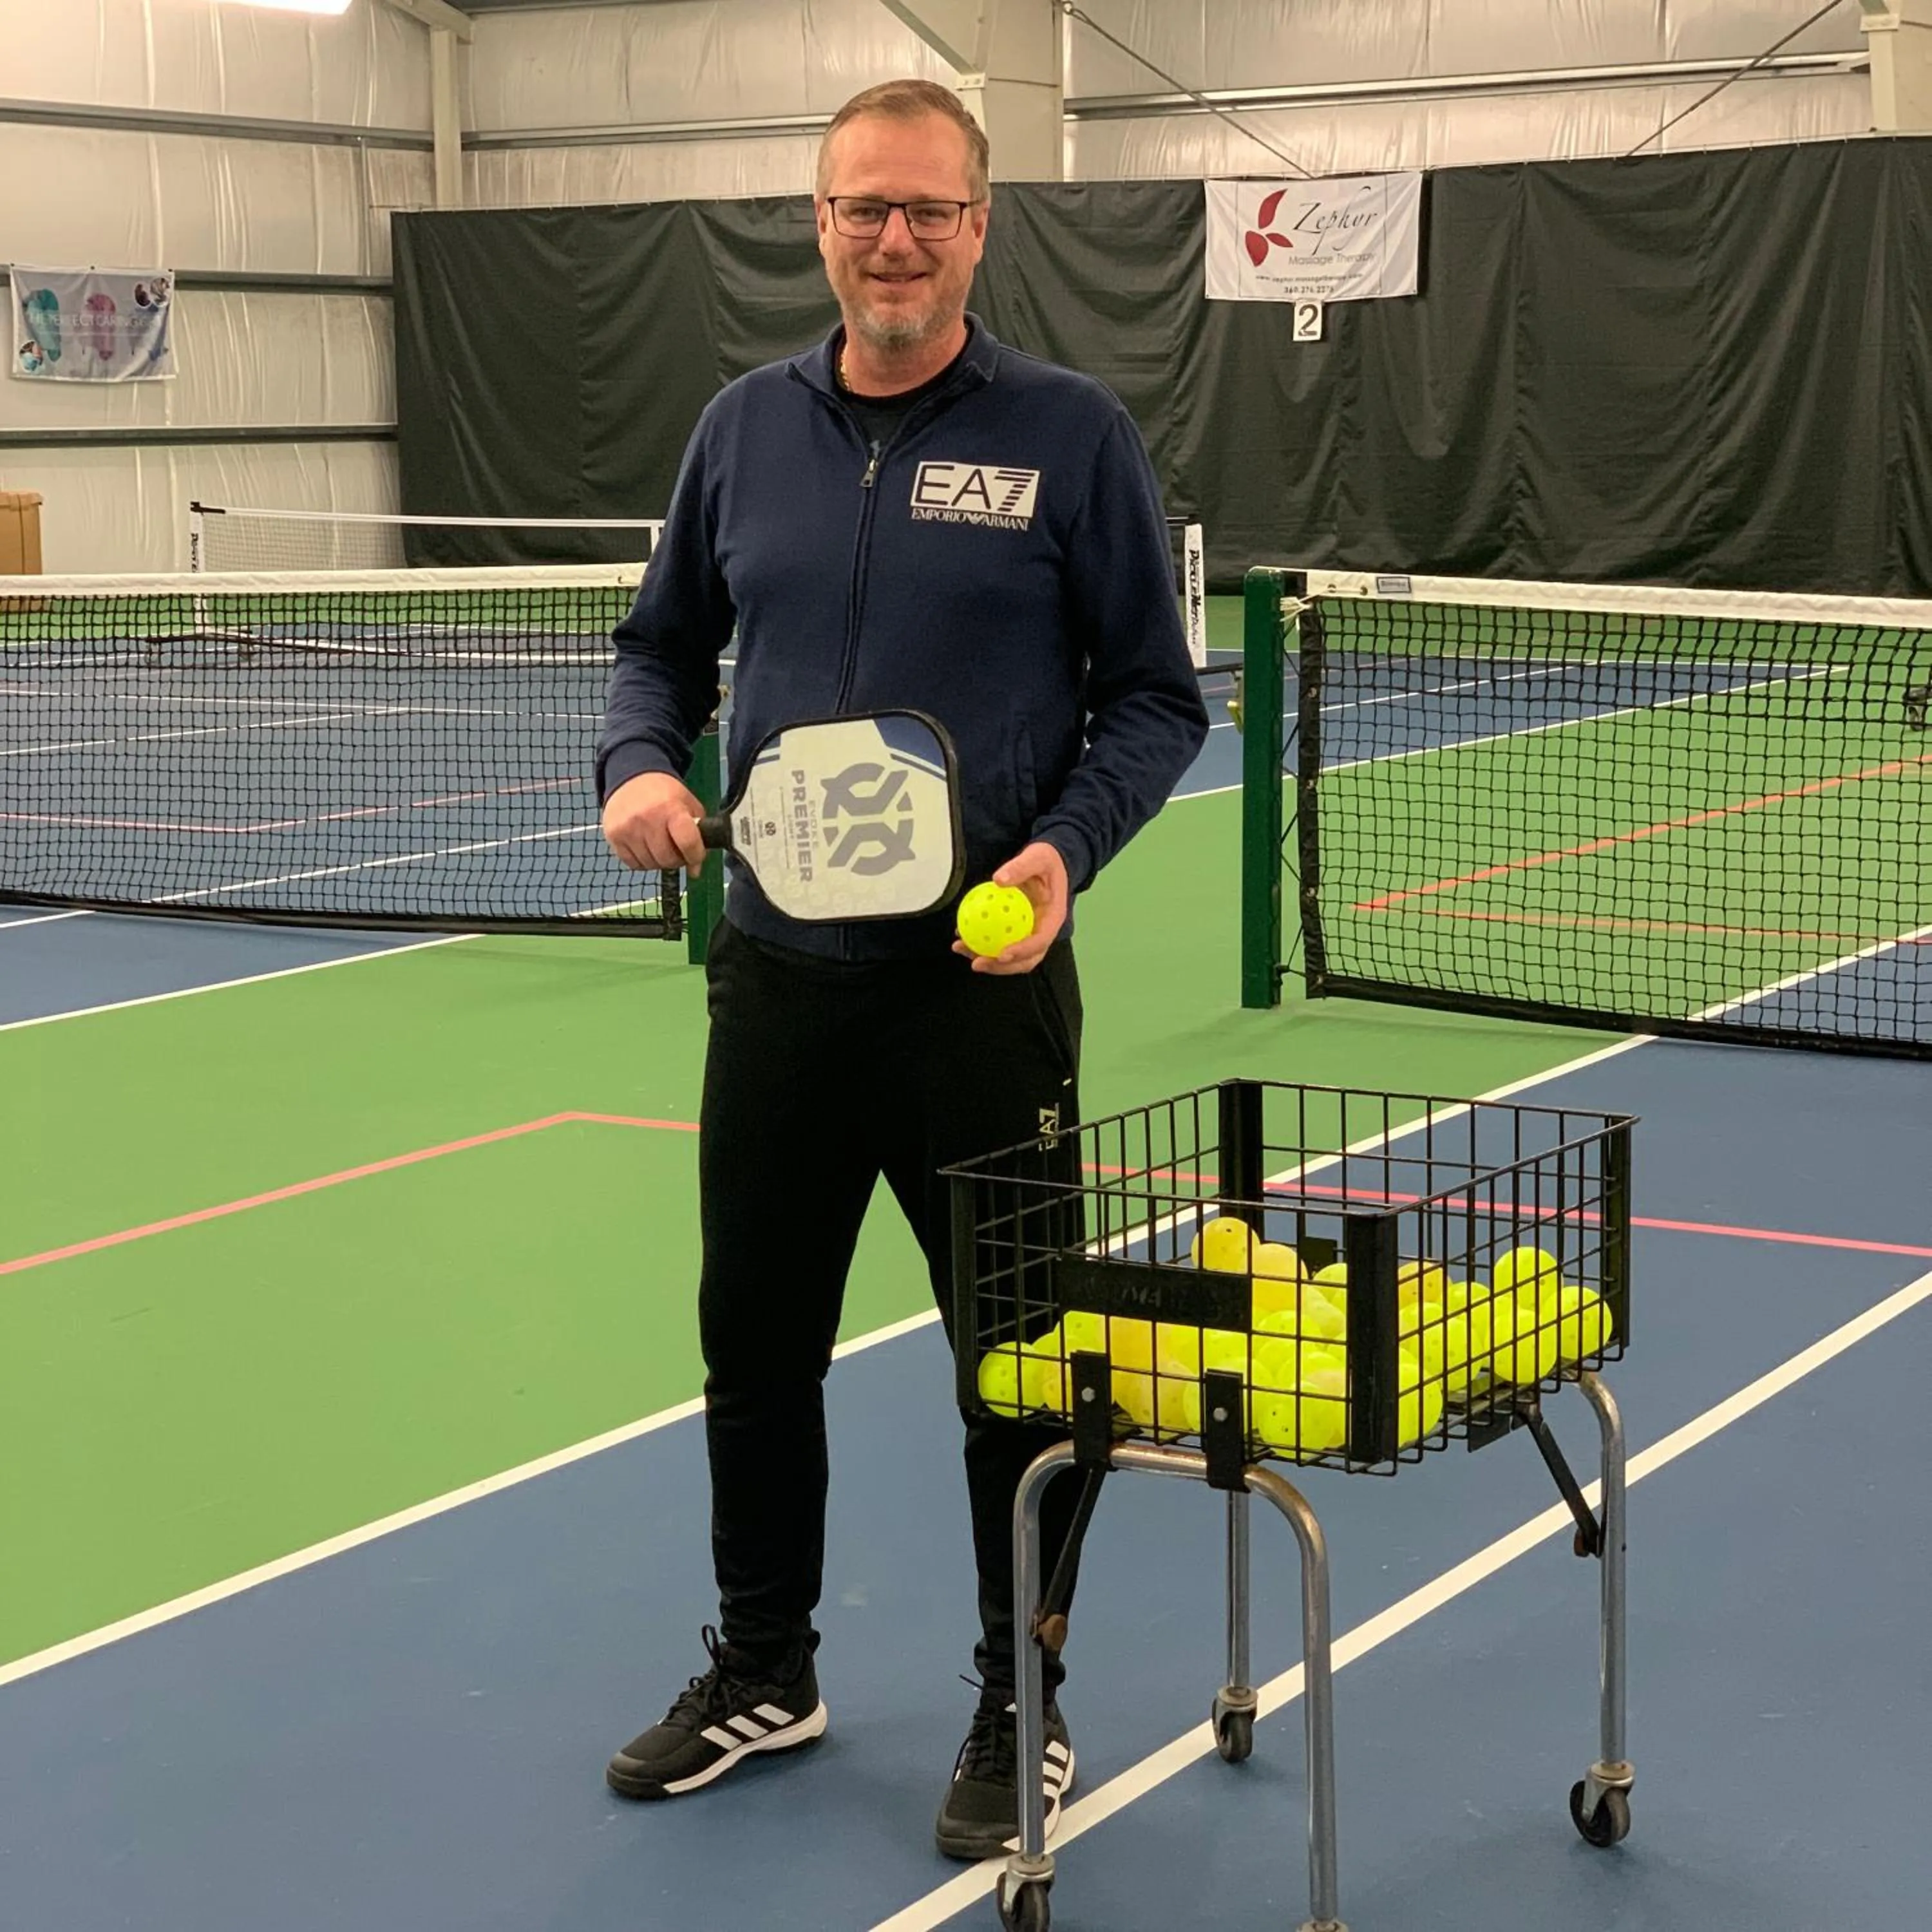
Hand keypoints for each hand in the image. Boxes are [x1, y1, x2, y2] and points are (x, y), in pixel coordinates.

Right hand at [601, 771, 707, 872]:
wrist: (631, 778)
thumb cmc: (664, 794)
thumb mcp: (688, 805)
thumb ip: (698, 836)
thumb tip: (695, 870)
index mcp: (670, 808)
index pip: (687, 842)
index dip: (695, 855)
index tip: (696, 854)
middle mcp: (647, 818)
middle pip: (667, 858)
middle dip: (677, 859)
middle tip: (677, 849)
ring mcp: (628, 829)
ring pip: (651, 864)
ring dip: (659, 861)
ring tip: (660, 845)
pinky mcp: (614, 836)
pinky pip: (633, 864)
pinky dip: (643, 861)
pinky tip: (646, 846)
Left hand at [953, 841, 1068, 975]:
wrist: (1048, 862)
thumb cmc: (1046, 861)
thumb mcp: (1037, 857)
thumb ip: (1020, 867)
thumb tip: (999, 880)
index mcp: (1053, 918)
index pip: (1039, 942)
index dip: (1021, 952)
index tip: (1001, 954)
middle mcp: (1042, 931)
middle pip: (1024, 959)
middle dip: (1000, 966)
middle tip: (977, 963)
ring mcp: (1028, 932)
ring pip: (1009, 956)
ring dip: (985, 958)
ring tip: (961, 947)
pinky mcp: (1014, 929)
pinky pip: (998, 940)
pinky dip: (980, 942)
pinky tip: (961, 935)